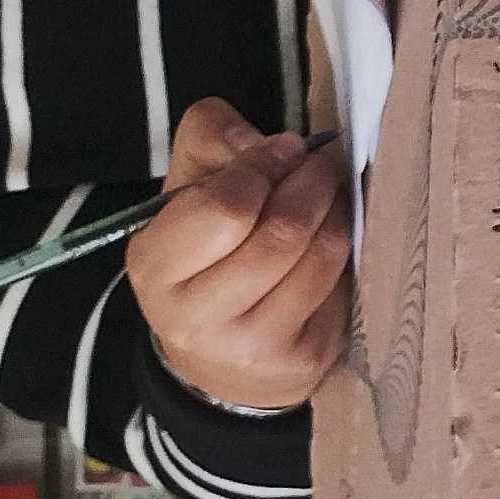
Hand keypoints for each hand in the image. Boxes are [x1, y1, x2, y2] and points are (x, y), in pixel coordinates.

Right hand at [128, 97, 350, 412]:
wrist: (220, 356)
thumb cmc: (206, 255)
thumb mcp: (187, 191)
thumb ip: (211, 140)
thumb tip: (272, 141)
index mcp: (154, 265)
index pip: (224, 207)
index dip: (265, 165)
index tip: (287, 147)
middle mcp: (195, 315)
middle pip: (280, 231)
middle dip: (311, 183)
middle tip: (320, 164)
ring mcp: (250, 344)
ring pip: (320, 254)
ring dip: (335, 211)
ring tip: (329, 194)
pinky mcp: (301, 358)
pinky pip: (341, 283)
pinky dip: (345, 247)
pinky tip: (332, 236)